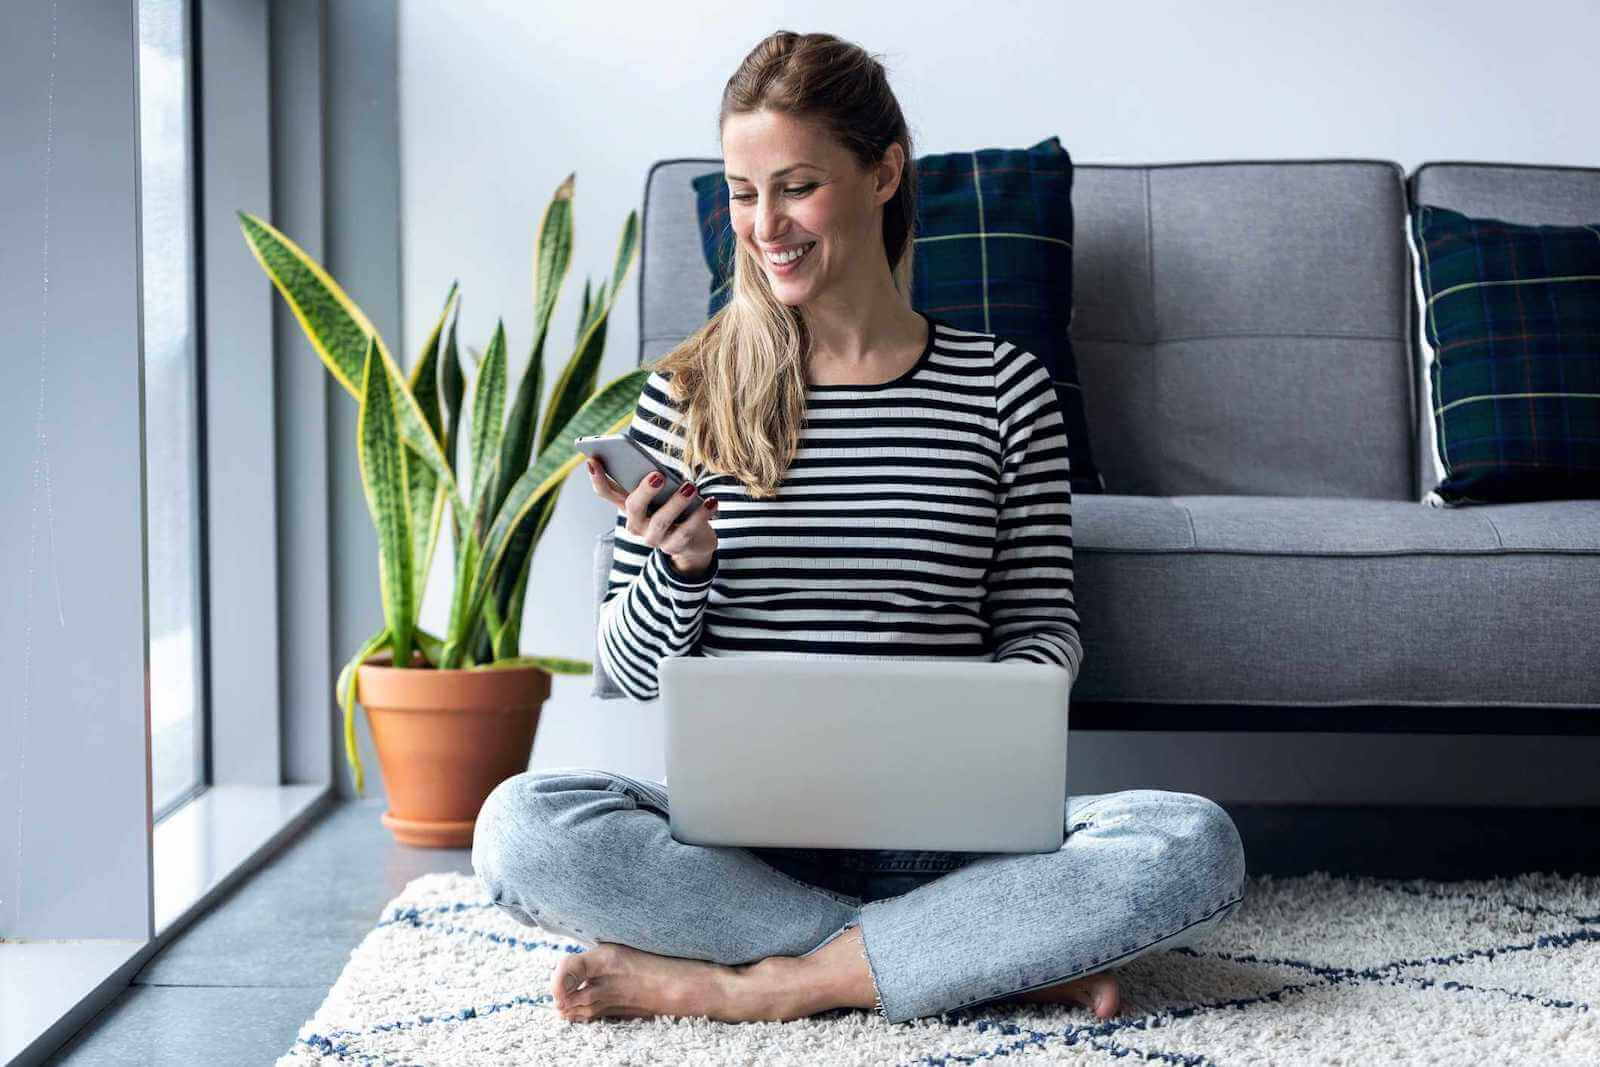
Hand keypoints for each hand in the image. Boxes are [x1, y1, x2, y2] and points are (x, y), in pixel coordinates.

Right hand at [585, 457, 717, 574]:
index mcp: (628, 506)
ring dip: (676, 502)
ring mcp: (653, 538)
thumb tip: (657, 471)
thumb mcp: (664, 492)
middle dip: (645, 490)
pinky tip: (712, 502)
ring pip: (661, 521)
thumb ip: (656, 480)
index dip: (597, 479)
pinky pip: (686, 532)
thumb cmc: (675, 507)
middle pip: (634, 507)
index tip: (593, 460)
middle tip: (658, 475)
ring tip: (691, 486)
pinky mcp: (674, 548)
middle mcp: (636, 524)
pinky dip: (700, 515)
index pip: (606, 493)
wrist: (694, 542)